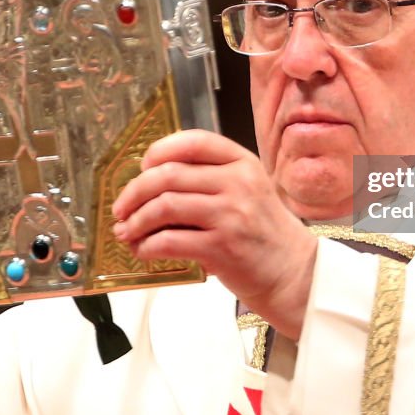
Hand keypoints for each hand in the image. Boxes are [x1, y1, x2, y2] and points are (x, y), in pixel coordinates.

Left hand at [111, 130, 317, 339]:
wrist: (294, 273)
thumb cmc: (263, 232)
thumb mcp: (247, 190)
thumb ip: (210, 178)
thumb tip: (150, 180)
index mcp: (242, 162)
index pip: (193, 141)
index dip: (159, 151)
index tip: (141, 168)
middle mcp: (238, 182)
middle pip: (169, 174)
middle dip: (134, 192)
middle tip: (120, 208)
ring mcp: (230, 214)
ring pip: (164, 206)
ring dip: (136, 221)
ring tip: (126, 232)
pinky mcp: (222, 247)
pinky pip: (169, 241)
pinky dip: (147, 246)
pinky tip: (142, 251)